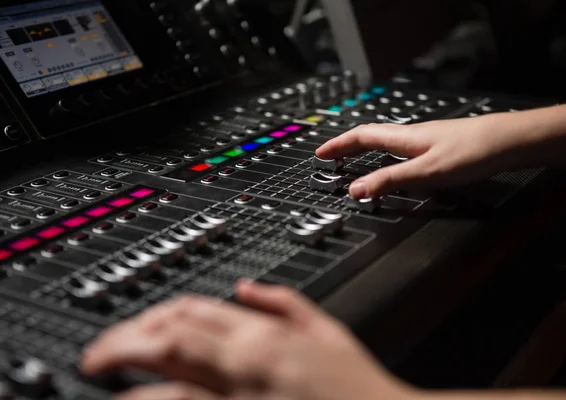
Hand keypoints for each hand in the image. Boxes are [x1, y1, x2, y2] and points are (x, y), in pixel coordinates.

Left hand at [81, 281, 418, 399]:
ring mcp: (242, 399)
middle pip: (173, 339)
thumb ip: (286, 303)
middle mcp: (249, 365)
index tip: (134, 327)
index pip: (198, 310)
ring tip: (101, 374)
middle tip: (97, 354)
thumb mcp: (329, 331)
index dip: (156, 314)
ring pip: (171, 382)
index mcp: (267, 337)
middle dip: (126, 342)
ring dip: (130, 375)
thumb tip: (247, 288)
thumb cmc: (357, 386)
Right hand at [316, 112, 547, 198]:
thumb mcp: (426, 173)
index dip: (338, 146)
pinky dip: (388, 159)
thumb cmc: (472, 152)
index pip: (360, 137)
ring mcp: (426, 141)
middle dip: (347, 148)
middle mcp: (412, 136)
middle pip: (370, 138)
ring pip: (387, 144)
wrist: (510, 141)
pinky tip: (397, 168)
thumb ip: (390, 181)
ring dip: (366, 153)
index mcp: (403, 138)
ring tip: (356, 163)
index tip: (320, 154)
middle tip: (331, 158)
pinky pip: (403, 151)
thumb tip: (356, 190)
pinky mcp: (440, 148)